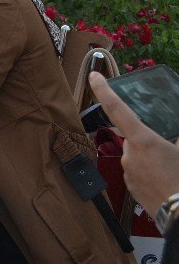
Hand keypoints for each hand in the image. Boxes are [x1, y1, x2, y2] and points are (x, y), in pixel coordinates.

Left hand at [89, 72, 178, 212]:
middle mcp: (130, 155)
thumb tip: (172, 135)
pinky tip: (165, 182)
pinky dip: (150, 174)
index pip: (118, 110)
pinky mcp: (130, 187)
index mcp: (143, 141)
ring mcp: (128, 172)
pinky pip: (138, 173)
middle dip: (150, 143)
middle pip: (135, 139)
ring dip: (151, 160)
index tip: (93, 76)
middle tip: (171, 155)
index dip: (104, 91)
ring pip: (138, 157)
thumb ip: (175, 137)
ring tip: (172, 172)